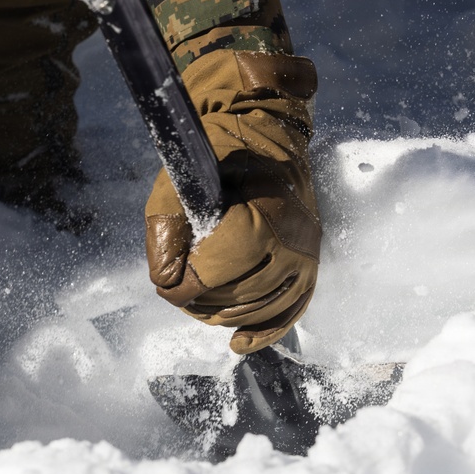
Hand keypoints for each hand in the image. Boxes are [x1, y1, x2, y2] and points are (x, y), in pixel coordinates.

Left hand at [145, 51, 320, 353]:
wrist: (270, 130)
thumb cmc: (218, 154)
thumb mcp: (177, 182)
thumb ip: (164, 233)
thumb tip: (166, 282)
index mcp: (261, 220)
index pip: (213, 278)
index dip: (180, 287)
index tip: (166, 278)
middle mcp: (292, 244)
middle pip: (234, 299)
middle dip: (198, 299)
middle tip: (180, 284)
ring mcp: (306, 258)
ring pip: (258, 310)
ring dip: (222, 312)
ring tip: (201, 298)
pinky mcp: (310, 266)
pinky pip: (290, 313)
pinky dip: (263, 333)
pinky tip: (238, 343)